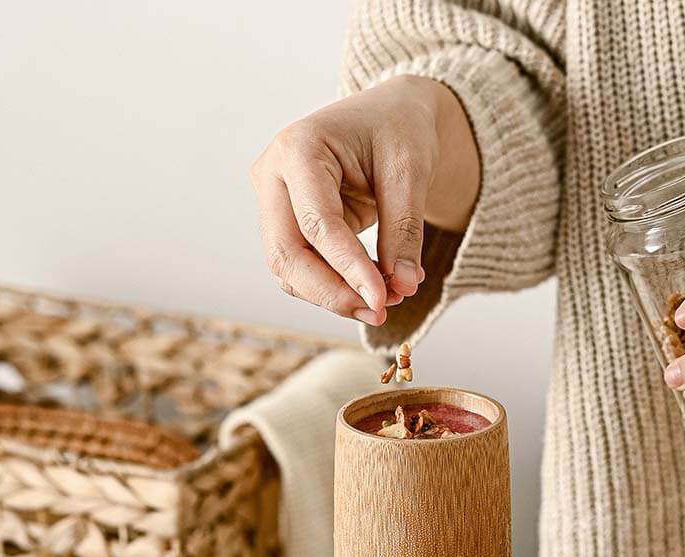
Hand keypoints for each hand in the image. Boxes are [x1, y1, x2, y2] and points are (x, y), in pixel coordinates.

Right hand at [250, 76, 479, 325]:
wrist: (390, 117)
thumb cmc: (398, 129)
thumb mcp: (411, 171)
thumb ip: (404, 230)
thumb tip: (402, 287)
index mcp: (297, 148)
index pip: (317, 224)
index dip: (349, 268)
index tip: (382, 301)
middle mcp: (273, 175)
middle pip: (286, 254)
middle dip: (332, 292)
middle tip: (379, 311)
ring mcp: (273, 202)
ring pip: (289, 269)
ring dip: (333, 295)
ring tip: (382, 303)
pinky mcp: (285, 224)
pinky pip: (301, 269)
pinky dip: (333, 287)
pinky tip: (369, 293)